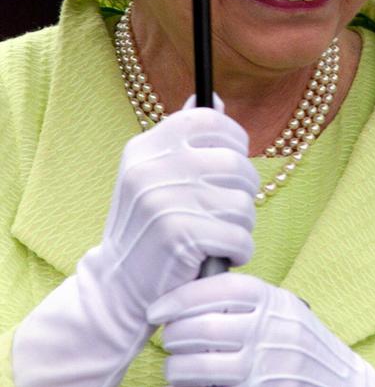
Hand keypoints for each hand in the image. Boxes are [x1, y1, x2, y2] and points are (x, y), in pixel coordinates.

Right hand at [12, 101, 259, 386]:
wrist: (118, 286)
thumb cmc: (148, 225)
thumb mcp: (155, 173)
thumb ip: (185, 138)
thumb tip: (215, 99)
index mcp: (147, 146)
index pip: (209, 119)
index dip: (234, 137)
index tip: (235, 157)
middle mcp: (152, 168)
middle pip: (235, 163)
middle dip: (244, 189)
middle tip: (230, 209)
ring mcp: (164, 201)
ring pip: (242, 202)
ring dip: (242, 225)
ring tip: (221, 234)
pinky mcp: (179, 236)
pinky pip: (238, 236)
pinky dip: (239, 251)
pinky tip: (222, 255)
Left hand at [148, 273, 374, 386]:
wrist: (341, 381)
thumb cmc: (301, 343)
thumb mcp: (282, 310)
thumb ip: (247, 302)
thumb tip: (193, 295)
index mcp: (272, 300)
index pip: (219, 289)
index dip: (181, 297)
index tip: (157, 308)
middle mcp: (270, 330)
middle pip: (205, 327)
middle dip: (174, 333)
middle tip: (165, 336)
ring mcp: (267, 366)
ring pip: (202, 365)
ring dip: (177, 367)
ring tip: (173, 366)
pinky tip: (188, 385)